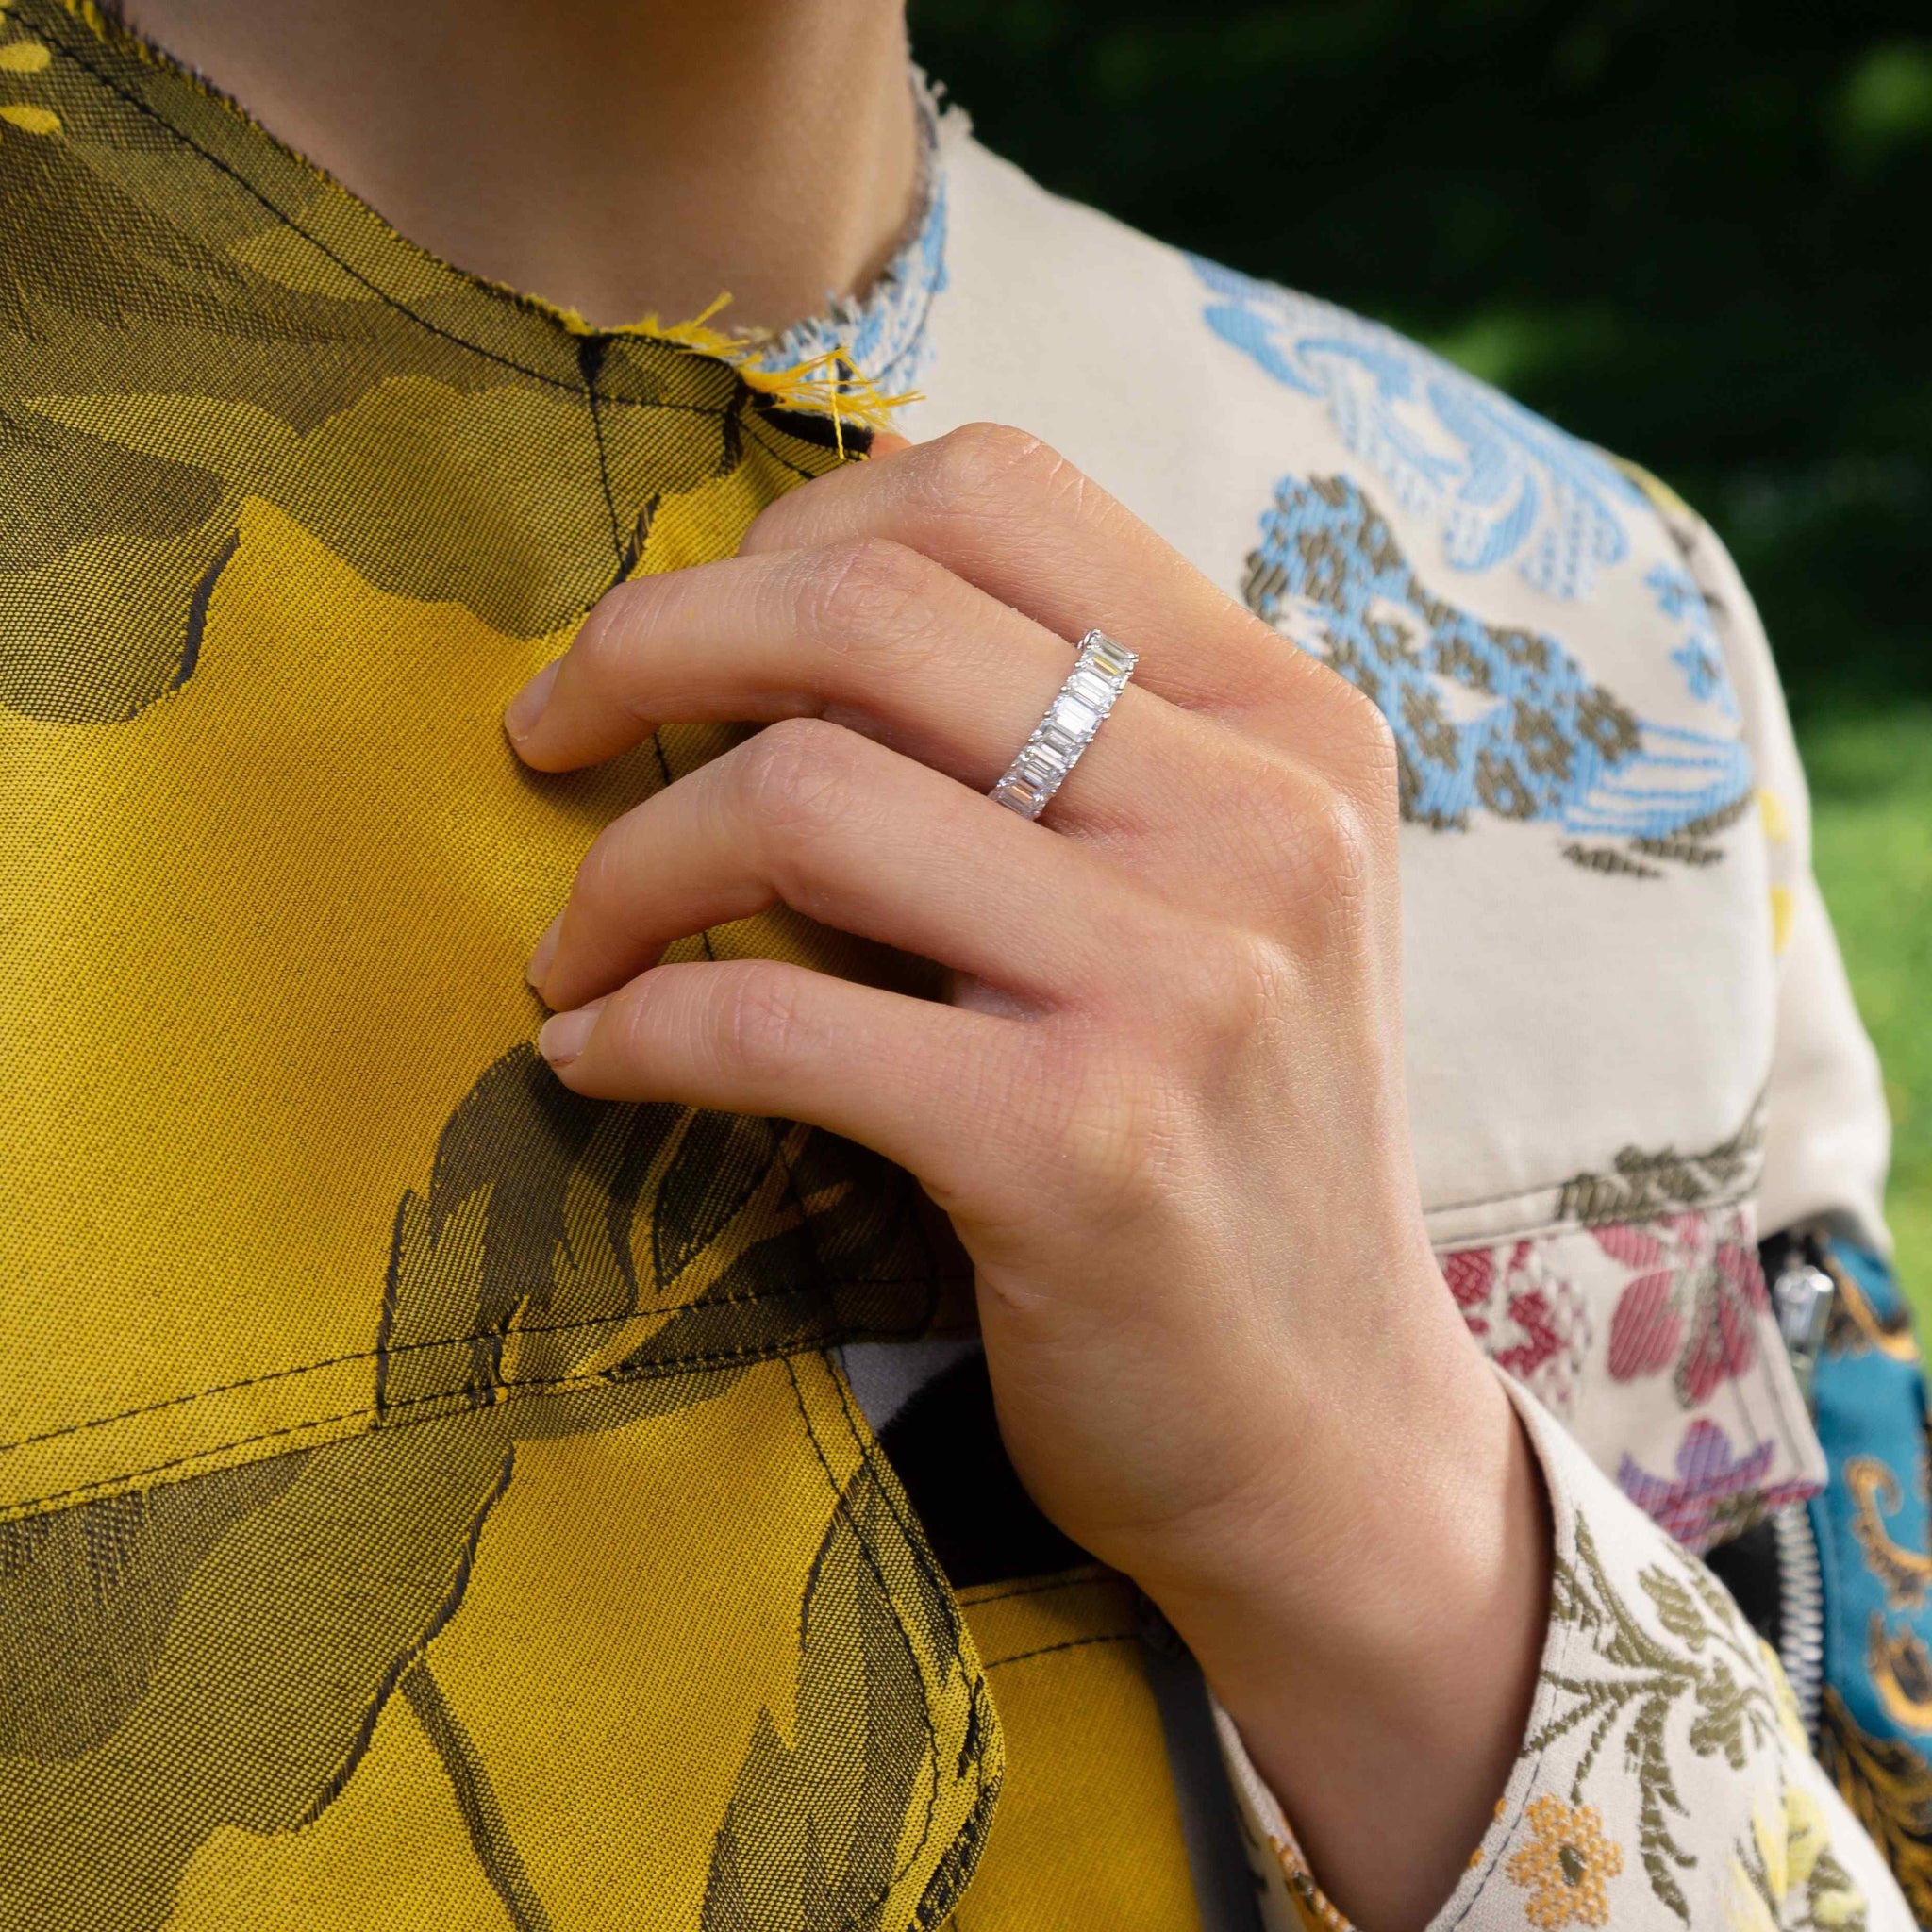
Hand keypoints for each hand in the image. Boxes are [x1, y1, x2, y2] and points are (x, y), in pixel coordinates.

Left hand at [505, 423, 1546, 1928]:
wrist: (1326, 1435)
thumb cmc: (1227, 1148)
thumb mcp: (1202, 902)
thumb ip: (1054, 754)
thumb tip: (771, 621)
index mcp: (1284, 720)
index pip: (993, 491)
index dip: (785, 532)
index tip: (684, 643)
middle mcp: (1258, 814)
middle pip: (868, 605)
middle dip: (648, 646)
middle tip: (549, 737)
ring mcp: (1184, 975)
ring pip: (802, 795)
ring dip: (627, 869)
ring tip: (578, 946)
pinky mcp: (1082, 1142)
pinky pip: (774, 1019)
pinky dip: (640, 1028)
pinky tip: (599, 1057)